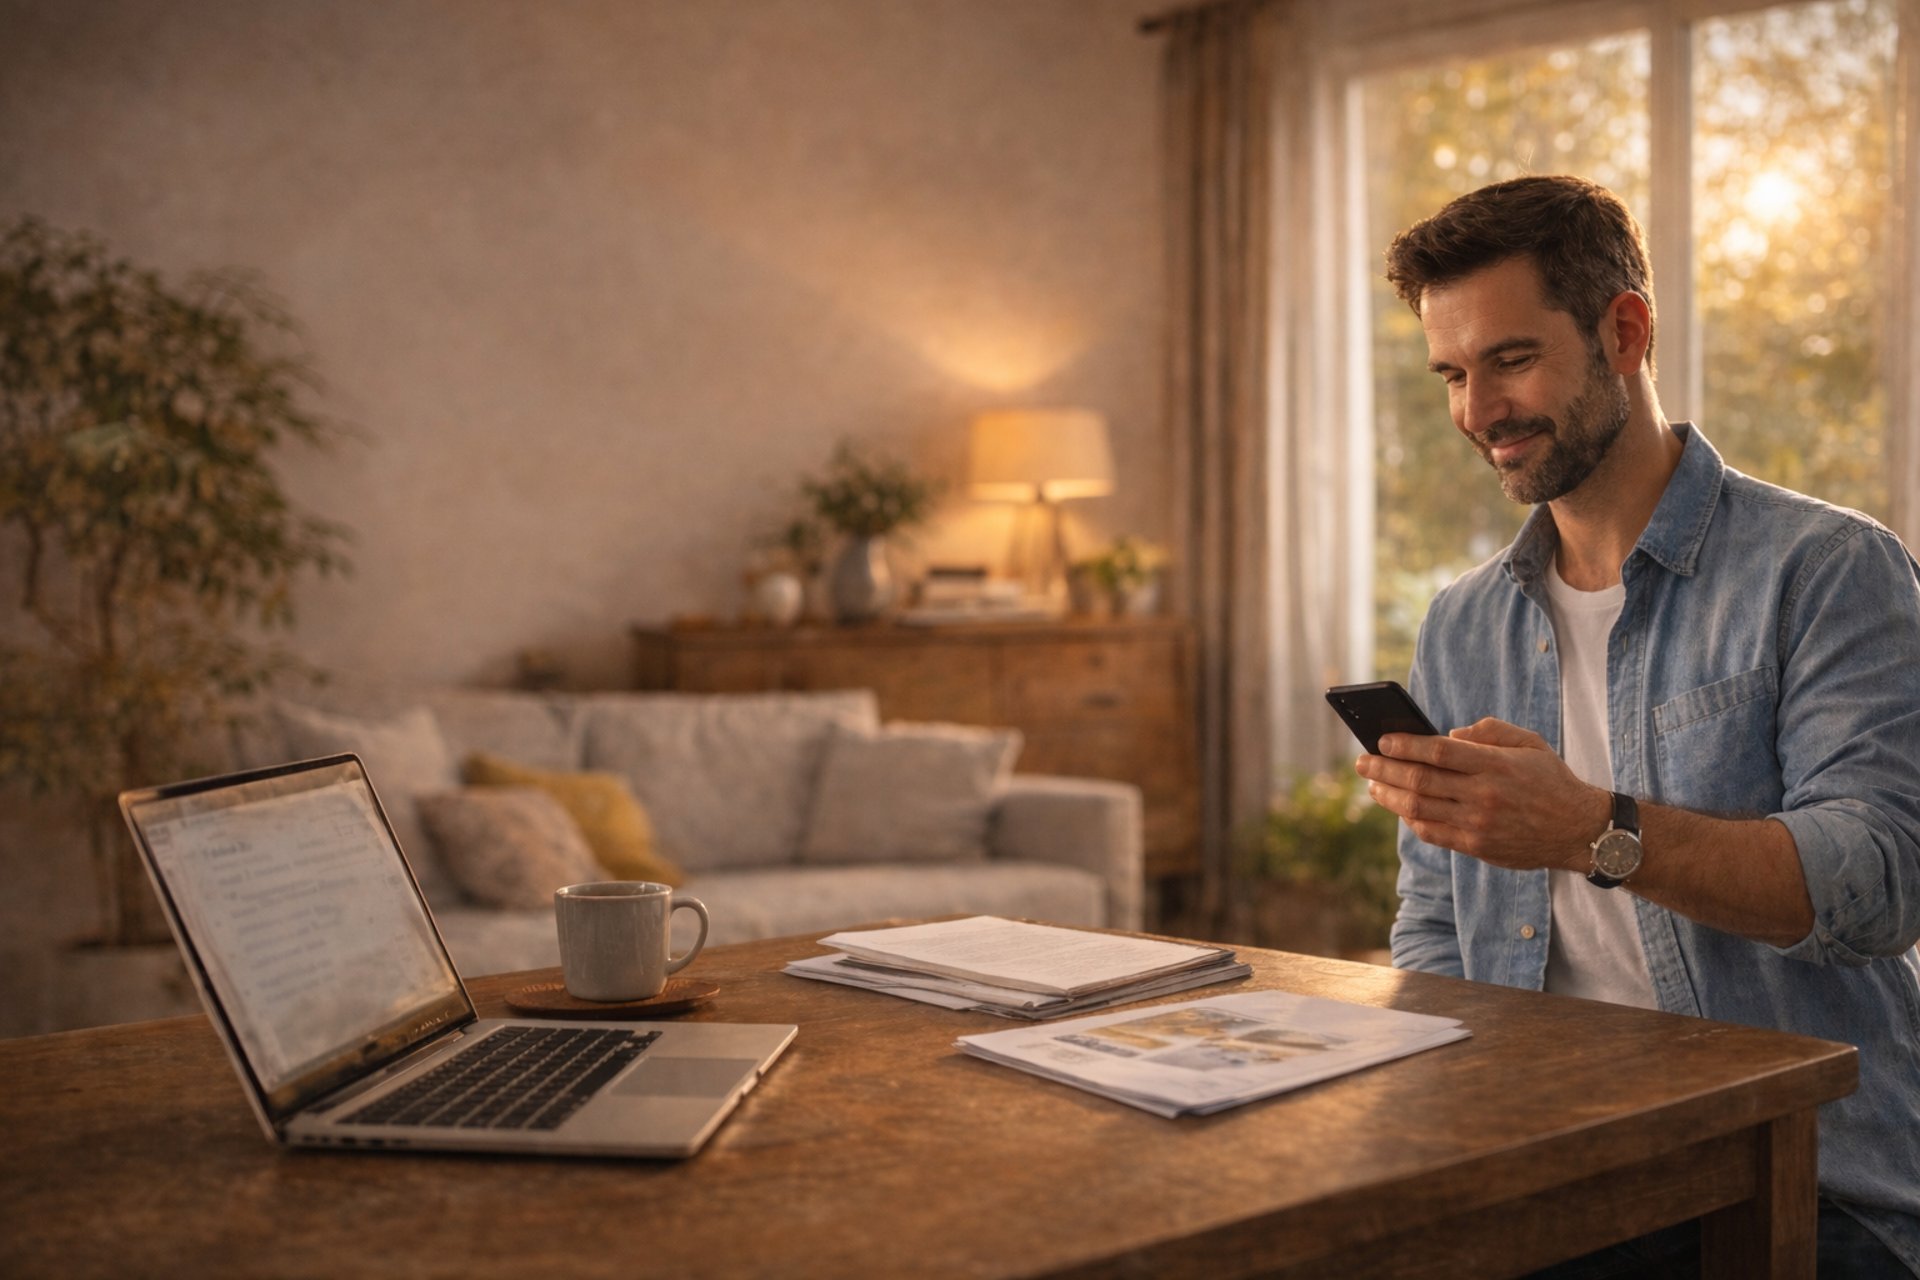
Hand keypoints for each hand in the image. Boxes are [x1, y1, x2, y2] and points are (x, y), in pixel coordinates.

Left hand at [1355, 718, 1609, 871]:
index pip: (1438, 752)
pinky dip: (1410, 819)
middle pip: (1420, 781)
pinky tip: (1399, 807)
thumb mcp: (1529, 743)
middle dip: (1383, 770)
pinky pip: (1432, 832)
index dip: (1404, 745)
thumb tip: (1448, 736)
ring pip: (1419, 809)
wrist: (1578, 830)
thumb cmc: (1550, 779)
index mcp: (1495, 765)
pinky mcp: (1477, 846)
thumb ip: (1489, 732)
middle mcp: (1484, 795)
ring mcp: (1479, 824)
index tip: (1381, 740)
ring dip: (1389, 796)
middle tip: (1361, 762)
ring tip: (1373, 785)